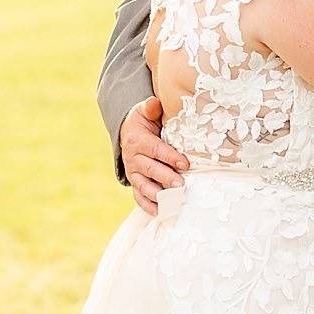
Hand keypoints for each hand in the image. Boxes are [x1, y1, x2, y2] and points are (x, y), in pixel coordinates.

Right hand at [119, 97, 187, 213]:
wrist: (128, 133)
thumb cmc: (143, 122)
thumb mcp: (144, 111)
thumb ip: (151, 108)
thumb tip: (154, 102)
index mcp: (137, 140)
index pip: (155, 150)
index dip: (170, 157)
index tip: (185, 163)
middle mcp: (132, 158)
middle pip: (150, 169)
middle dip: (166, 178)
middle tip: (181, 185)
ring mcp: (133, 173)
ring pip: (144, 186)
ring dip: (158, 195)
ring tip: (172, 201)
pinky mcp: (135, 183)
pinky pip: (138, 197)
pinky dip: (148, 206)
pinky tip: (160, 211)